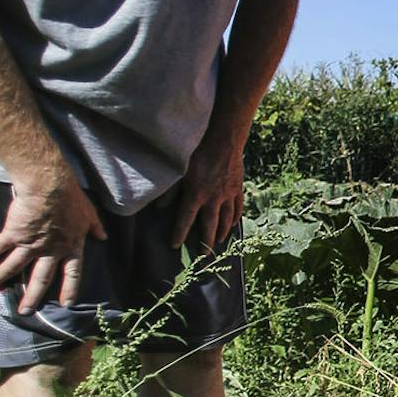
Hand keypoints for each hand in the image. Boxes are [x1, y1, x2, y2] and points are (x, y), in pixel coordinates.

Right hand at [0, 167, 105, 313]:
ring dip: (1, 277)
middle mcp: (51, 250)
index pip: (73, 272)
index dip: (70, 288)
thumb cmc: (72, 198)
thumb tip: (103, 237)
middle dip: (33, 296)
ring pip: (14, 266)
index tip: (67, 304)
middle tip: (25, 311)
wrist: (50, 186)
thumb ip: (95, 227)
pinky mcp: (14, 234)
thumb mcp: (90, 214)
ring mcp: (31, 243)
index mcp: (71, 246)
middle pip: (41, 278)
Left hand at [172, 129, 246, 250]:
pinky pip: (237, 208)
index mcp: (195, 195)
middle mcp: (213, 200)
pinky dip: (235, 218)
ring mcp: (228, 195)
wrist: (224, 141)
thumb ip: (170, 190)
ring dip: (221, 233)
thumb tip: (160, 206)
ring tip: (218, 243)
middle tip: (203, 255)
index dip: (179, 234)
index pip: (185, 220)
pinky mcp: (238, 189)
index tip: (175, 246)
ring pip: (225, 220)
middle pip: (208, 226)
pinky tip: (233, 225)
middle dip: (204, 242)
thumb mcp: (179, 170)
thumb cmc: (198, 152)